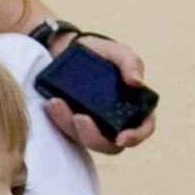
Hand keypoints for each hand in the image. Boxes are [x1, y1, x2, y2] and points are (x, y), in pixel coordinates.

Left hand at [44, 35, 156, 154]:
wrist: (71, 50)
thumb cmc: (101, 54)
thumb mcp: (117, 52)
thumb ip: (131, 63)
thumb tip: (137, 82)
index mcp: (133, 106)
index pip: (142, 129)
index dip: (135, 137)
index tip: (121, 137)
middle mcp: (113, 122)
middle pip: (108, 144)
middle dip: (92, 136)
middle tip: (79, 117)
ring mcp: (91, 126)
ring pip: (82, 139)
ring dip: (69, 124)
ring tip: (57, 103)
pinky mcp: (71, 125)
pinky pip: (65, 129)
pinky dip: (58, 118)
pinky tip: (52, 103)